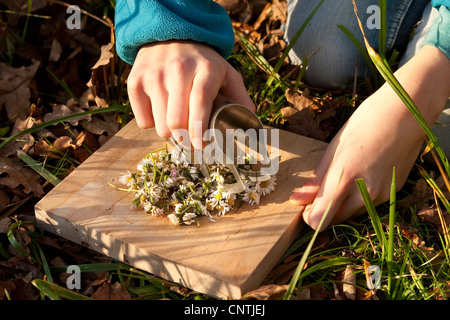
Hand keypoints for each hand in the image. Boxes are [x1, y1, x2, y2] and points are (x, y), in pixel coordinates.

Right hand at [126, 40, 254, 148]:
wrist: (169, 37)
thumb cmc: (202, 63)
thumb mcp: (226, 73)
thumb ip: (239, 98)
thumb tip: (251, 124)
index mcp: (206, 68)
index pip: (200, 100)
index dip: (199, 126)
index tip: (201, 146)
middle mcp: (177, 70)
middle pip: (176, 121)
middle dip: (186, 138)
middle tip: (192, 139)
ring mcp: (153, 75)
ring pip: (160, 126)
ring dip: (171, 132)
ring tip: (177, 119)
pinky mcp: (134, 82)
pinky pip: (143, 122)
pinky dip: (152, 123)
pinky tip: (160, 109)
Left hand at [290, 45, 449, 230]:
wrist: (406, 113)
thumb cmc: (364, 124)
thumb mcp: (333, 150)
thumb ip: (316, 180)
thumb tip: (296, 200)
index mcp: (344, 180)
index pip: (318, 220)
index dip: (309, 216)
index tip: (306, 204)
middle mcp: (364, 194)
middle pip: (334, 220)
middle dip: (325, 210)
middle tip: (323, 189)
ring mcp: (381, 196)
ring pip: (353, 214)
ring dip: (343, 205)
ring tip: (345, 177)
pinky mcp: (393, 193)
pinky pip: (369, 205)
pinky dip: (360, 198)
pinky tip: (362, 175)